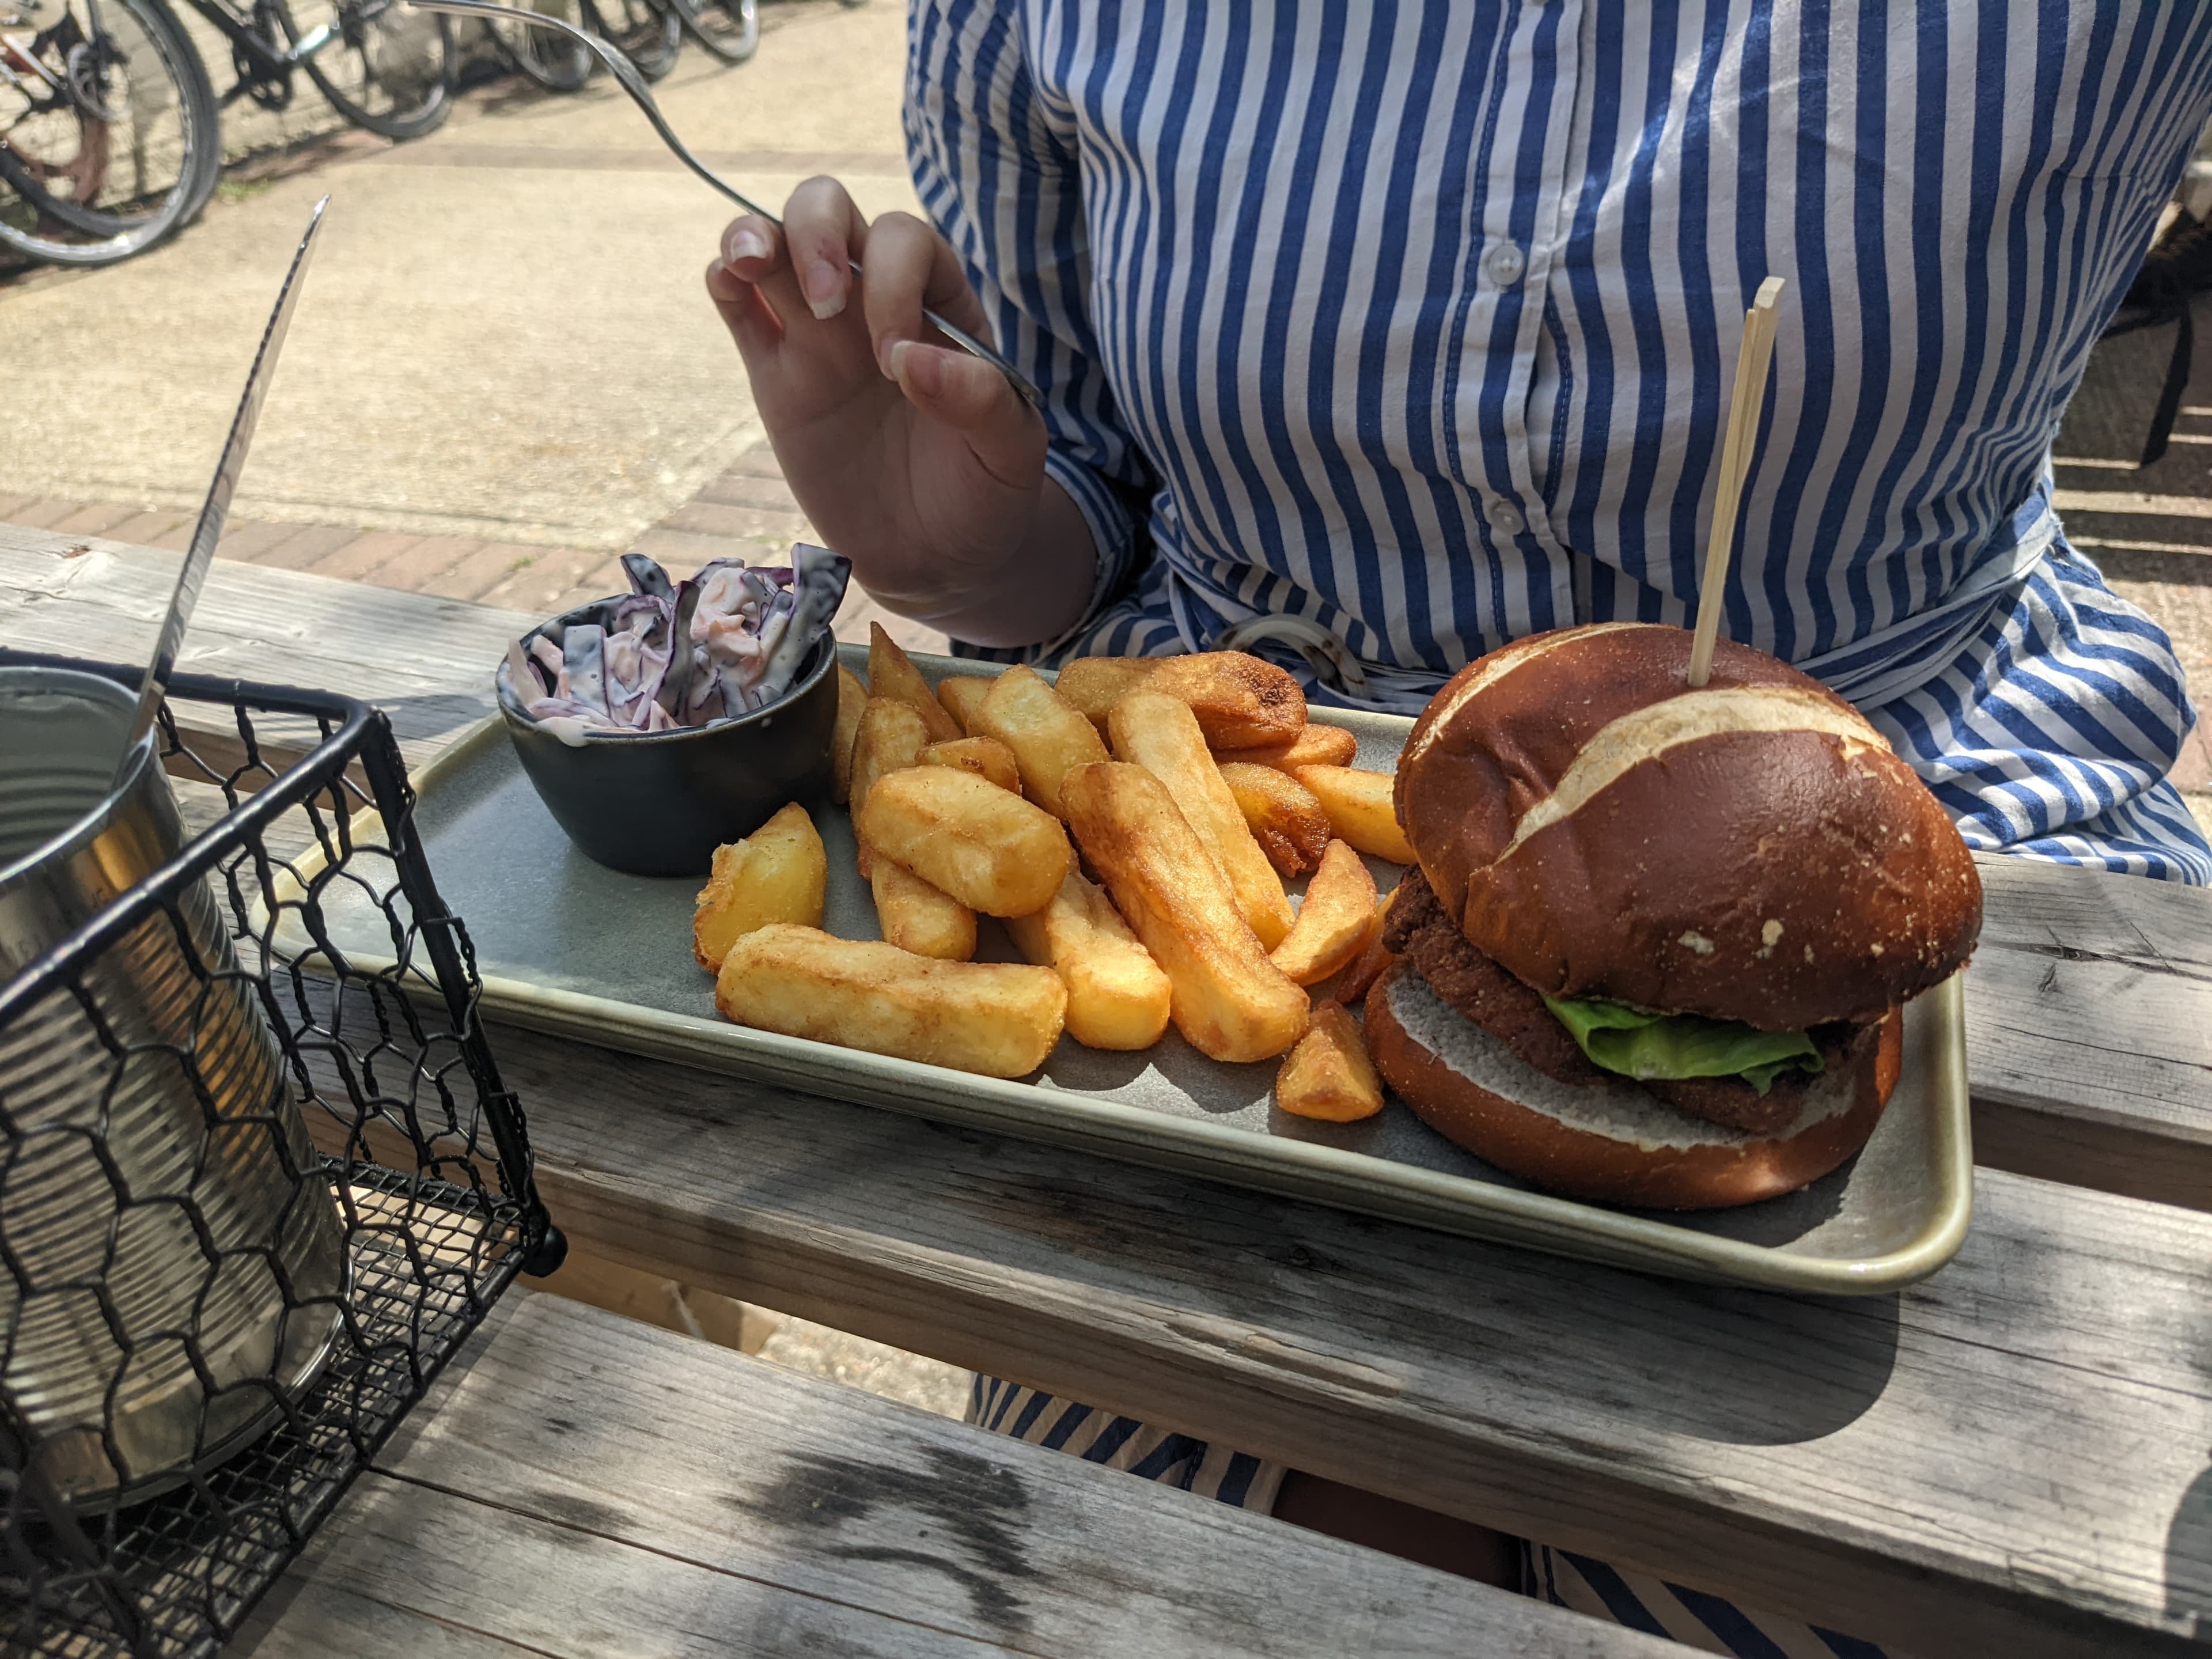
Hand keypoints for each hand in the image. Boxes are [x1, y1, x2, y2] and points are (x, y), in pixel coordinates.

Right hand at [706, 177, 1095, 644]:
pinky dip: (724, 276)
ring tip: (752, 261)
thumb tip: (913, 360)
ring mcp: (818, 334)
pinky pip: (738, 303)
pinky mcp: (775, 373)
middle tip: (826, 305)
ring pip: (775, 241)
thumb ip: (983, 402)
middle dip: (819, 232)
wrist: (935, 559)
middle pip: (831, 210)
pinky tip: (733, 283)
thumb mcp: (1011, 454)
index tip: (896, 362)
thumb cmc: (983, 494)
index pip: (907, 243)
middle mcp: (874, 301)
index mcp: (940, 303)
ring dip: (755, 233)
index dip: (892, 281)